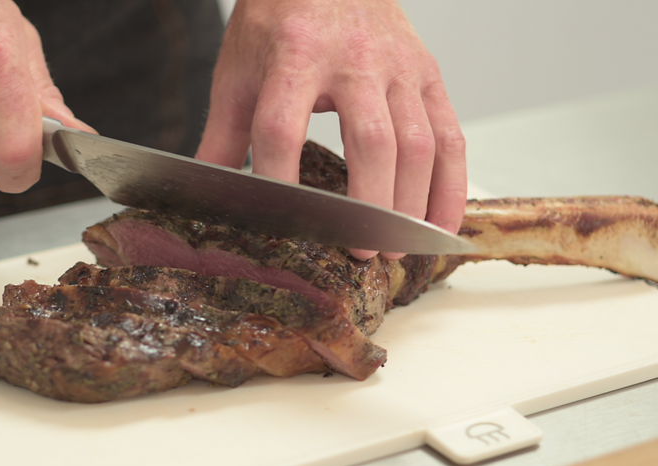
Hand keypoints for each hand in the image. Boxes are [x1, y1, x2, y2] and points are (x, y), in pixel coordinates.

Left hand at [196, 0, 466, 258]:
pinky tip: (440, 224)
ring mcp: (399, 67)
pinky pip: (451, 136)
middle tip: (359, 251)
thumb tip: (205, 190)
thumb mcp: (240, 70)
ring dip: (411, 204)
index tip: (277, 219)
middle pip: (369, 141)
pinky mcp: (429, 74)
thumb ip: (223, 134)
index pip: (282, 126)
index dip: (277, 178)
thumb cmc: (281, 21)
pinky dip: (452, 185)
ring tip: (395, 248)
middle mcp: (354, 59)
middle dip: (367, 205)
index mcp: (295, 55)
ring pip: (417, 144)